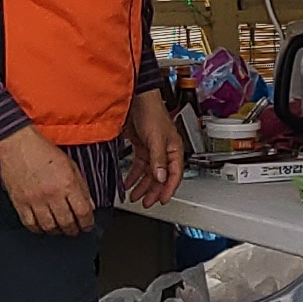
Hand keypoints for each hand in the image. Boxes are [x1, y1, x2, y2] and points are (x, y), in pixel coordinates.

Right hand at [0, 125, 94, 236]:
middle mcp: (52, 194)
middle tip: (74, 230)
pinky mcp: (19, 202)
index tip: (87, 225)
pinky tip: (42, 226)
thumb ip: (81, 186)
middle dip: (73, 229)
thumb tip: (89, 205)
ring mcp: (34, 200)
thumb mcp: (70, 165)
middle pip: (66, 222)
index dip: (87, 223)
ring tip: (59, 229)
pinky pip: (30, 223)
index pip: (82, 212)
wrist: (17, 144)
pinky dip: (37, 228)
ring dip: (56, 231)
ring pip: (48, 226)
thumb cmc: (42, 151)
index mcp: (67, 184)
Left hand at [126, 88, 184, 205]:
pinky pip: (138, 166)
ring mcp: (152, 150)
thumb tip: (160, 177)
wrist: (137, 98)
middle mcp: (164, 152)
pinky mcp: (141, 147)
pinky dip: (133, 175)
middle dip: (153, 191)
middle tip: (145, 202)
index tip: (162, 200)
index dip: (169, 189)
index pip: (174, 175)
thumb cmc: (152, 112)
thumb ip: (158, 159)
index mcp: (174, 150)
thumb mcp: (156, 138)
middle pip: (160, 177)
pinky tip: (127, 182)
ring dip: (142, 185)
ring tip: (134, 196)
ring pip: (149, 173)